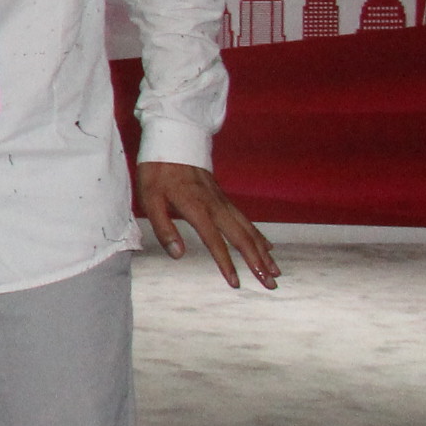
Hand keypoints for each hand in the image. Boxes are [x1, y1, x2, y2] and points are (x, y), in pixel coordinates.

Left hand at [137, 160, 277, 289]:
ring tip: (276, 272)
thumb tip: (178, 255)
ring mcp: (223, 201)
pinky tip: (268, 247)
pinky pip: (246, 220)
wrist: (172, 141)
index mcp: (197, 208)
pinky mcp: (223, 198)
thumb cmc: (157, 172)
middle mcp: (216, 206)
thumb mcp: (149, 199)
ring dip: (264, 253)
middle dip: (258, 263)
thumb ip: (163, 228)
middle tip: (271, 284)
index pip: (215, 242)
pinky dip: (259, 236)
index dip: (226, 264)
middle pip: (242, 238)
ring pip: (249, 230)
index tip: (236, 283)